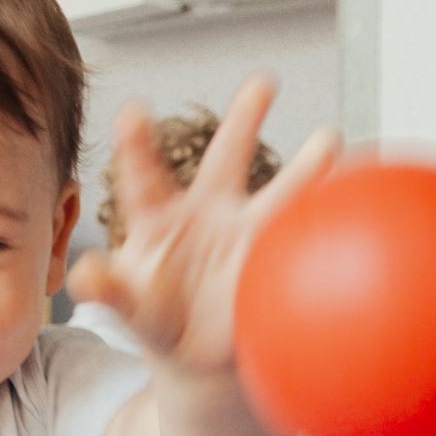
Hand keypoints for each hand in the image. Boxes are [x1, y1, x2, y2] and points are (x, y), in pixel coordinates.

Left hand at [66, 75, 337, 378]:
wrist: (199, 352)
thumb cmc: (158, 321)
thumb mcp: (130, 310)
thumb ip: (108, 292)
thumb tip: (82, 277)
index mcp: (159, 219)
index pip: (144, 177)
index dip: (136, 145)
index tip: (131, 112)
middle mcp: (208, 212)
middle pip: (226, 157)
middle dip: (245, 118)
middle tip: (261, 83)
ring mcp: (246, 232)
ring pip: (280, 193)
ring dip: (307, 168)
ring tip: (330, 140)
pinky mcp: (274, 257)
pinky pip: (303, 235)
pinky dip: (327, 220)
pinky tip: (352, 201)